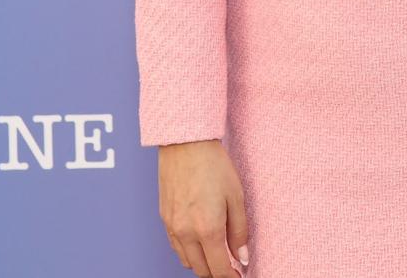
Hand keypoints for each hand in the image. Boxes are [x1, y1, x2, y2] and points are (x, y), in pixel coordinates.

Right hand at [158, 139, 250, 275]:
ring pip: (186, 262)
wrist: (186, 143)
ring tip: (216, 252)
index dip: (230, 276)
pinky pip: (176, 247)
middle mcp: (186, 233)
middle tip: (230, 264)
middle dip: (217, 272)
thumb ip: (239, 230)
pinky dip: (188, 251)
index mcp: (208, 228)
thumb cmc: (213, 164)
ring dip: (202, 263)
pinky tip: (199, 240)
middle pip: (201, 270)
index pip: (219, 269)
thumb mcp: (236, 195)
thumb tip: (242, 256)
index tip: (239, 274)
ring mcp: (172, 227)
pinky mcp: (164, 218)